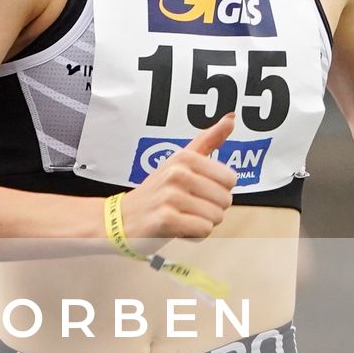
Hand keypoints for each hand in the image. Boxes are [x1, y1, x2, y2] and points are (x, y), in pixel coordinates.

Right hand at [118, 112, 239, 249]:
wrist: (122, 218)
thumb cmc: (156, 191)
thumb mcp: (179, 161)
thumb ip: (207, 140)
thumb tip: (231, 118)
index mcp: (184, 157)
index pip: (230, 179)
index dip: (217, 190)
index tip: (196, 190)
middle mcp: (177, 173)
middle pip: (225, 199)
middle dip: (211, 208)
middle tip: (187, 206)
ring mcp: (170, 197)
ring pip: (216, 217)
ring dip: (203, 222)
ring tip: (182, 216)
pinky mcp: (166, 220)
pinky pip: (203, 230)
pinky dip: (195, 235)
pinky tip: (178, 228)